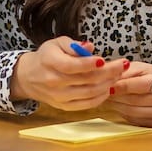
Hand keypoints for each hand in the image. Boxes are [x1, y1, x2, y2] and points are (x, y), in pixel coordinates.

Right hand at [8, 37, 124, 109]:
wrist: (28, 77)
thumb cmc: (46, 57)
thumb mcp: (57, 44)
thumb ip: (74, 45)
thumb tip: (90, 48)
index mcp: (50, 63)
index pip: (73, 65)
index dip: (91, 63)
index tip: (105, 59)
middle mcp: (54, 82)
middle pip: (87, 79)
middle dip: (109, 72)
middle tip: (123, 65)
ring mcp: (59, 96)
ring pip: (90, 92)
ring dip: (108, 84)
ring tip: (118, 74)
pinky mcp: (64, 106)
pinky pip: (87, 104)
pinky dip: (101, 97)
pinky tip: (108, 88)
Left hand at [107, 62, 151, 127]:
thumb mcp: (144, 68)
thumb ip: (127, 72)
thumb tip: (109, 79)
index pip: (142, 85)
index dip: (122, 86)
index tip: (108, 86)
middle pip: (136, 100)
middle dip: (117, 97)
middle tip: (104, 93)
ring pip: (134, 112)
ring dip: (118, 106)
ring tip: (110, 99)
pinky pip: (136, 120)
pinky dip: (124, 113)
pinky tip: (120, 106)